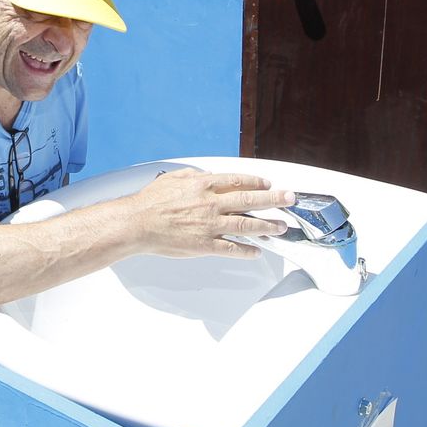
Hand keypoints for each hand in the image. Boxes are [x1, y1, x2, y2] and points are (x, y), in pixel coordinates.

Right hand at [125, 170, 294, 258]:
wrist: (137, 223)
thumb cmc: (151, 202)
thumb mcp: (173, 178)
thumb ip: (194, 176)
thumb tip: (206, 176)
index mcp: (204, 185)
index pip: (238, 181)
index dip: (256, 182)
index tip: (267, 184)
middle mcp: (211, 203)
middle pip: (250, 200)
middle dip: (274, 199)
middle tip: (289, 198)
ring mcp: (210, 225)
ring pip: (247, 225)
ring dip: (267, 225)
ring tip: (281, 227)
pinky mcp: (205, 245)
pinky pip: (232, 248)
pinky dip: (247, 250)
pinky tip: (257, 251)